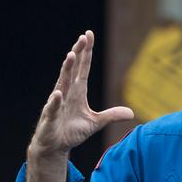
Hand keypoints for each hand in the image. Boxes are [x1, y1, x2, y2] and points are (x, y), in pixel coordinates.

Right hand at [29, 30, 133, 156]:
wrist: (55, 146)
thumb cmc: (71, 131)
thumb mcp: (95, 123)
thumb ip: (111, 115)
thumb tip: (131, 113)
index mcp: (78, 91)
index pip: (83, 68)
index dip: (86, 52)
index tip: (88, 35)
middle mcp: (67, 92)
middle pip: (72, 69)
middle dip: (77, 53)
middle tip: (82, 37)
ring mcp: (57, 103)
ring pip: (62, 83)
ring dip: (66, 69)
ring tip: (71, 55)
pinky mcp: (50, 117)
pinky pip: (52, 107)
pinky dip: (55, 101)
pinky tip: (58, 93)